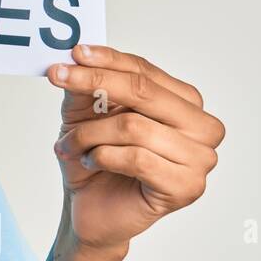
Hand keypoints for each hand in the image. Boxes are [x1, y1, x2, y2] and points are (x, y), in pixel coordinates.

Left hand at [48, 44, 224, 254]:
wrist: (90, 208)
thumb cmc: (95, 159)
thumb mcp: (86, 113)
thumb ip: (88, 84)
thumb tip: (79, 56)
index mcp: (185, 103)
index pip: (144, 71)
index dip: (106, 59)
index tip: (73, 53)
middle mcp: (202, 127)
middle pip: (144, 91)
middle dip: (95, 83)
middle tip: (58, 77)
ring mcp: (201, 159)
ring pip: (134, 126)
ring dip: (90, 134)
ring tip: (71, 145)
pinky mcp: (187, 187)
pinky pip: (137, 158)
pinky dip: (103, 157)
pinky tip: (93, 163)